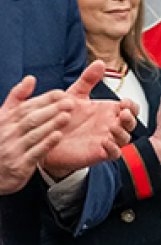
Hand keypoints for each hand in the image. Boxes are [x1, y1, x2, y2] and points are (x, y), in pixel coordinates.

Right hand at [0, 75, 74, 192]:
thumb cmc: (3, 142)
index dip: (44, 99)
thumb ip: (18, 98)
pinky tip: (58, 136)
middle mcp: (7, 134)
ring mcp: (12, 150)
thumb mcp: (5, 118)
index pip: (25, 107)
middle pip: (30, 118)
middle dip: (51, 109)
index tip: (61, 93)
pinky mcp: (19, 165)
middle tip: (70, 102)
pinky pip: (34, 153)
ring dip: (51, 124)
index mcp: (5, 121)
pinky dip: (46, 144)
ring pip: (33, 134)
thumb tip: (30, 78)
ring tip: (67, 116)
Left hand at [40, 63, 136, 179]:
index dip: (132, 106)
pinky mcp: (99, 153)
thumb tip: (100, 62)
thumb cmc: (63, 117)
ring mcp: (107, 140)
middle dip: (131, 118)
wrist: (47, 139)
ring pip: (125, 138)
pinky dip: (113, 149)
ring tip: (112, 127)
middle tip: (123, 113)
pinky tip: (105, 142)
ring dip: (122, 132)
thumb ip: (88, 80)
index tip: (125, 102)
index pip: (131, 108)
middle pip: (132, 123)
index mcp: (109, 111)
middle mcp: (111, 125)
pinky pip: (114, 153)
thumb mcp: (74, 95)